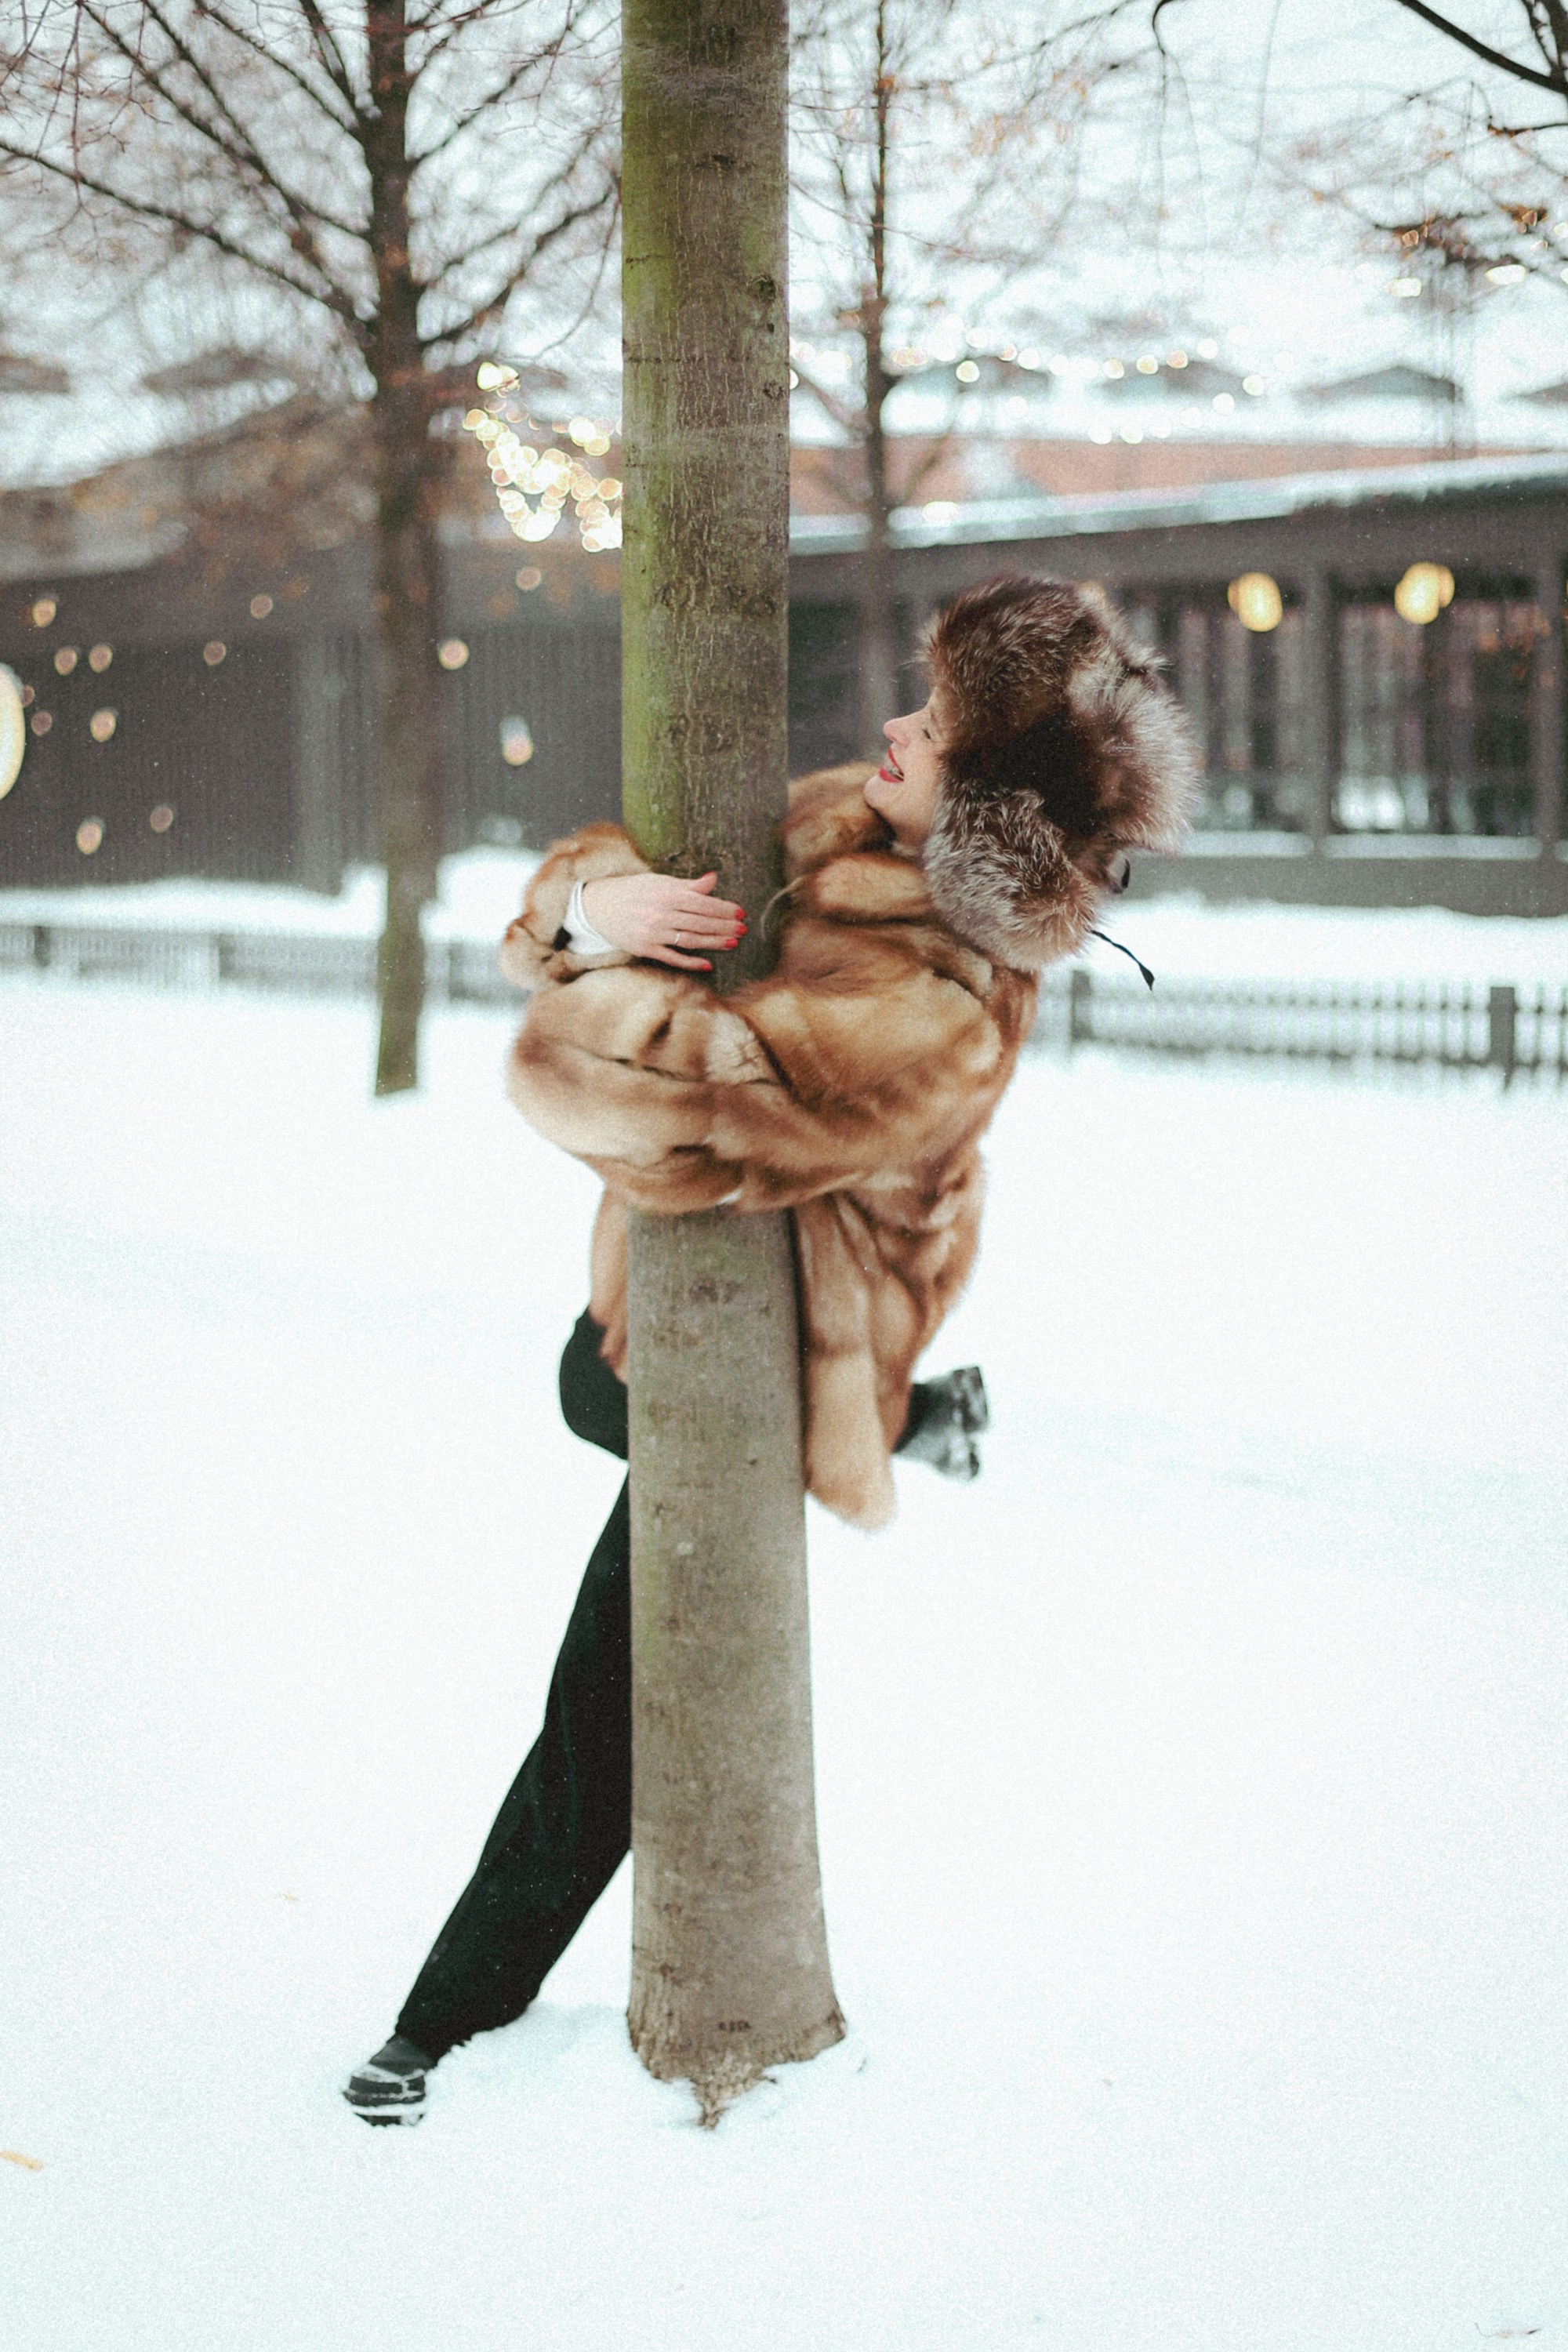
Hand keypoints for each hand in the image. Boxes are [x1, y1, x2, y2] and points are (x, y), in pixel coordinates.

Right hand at [580, 872, 745, 971]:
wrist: (598, 906)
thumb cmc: (633, 890)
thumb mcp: (659, 881)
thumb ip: (688, 885)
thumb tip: (713, 879)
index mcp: (666, 893)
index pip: (703, 903)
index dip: (724, 908)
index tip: (741, 912)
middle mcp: (661, 913)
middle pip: (701, 922)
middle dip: (725, 926)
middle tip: (743, 929)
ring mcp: (654, 933)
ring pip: (691, 940)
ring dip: (714, 943)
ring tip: (733, 943)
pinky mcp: (646, 949)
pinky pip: (673, 958)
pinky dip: (691, 962)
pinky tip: (708, 964)